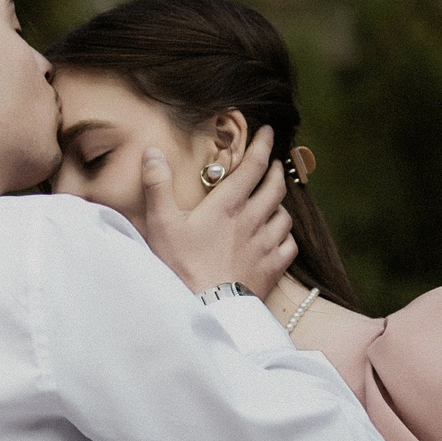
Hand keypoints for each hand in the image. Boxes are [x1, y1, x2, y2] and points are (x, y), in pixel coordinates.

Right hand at [139, 126, 295, 295]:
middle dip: (276, 171)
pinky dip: (285, 237)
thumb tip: (153, 152)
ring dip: (280, 205)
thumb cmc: (181, 266)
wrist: (208, 309)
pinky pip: (289, 246)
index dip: (262, 145)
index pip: (253, 166)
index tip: (267, 131)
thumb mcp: (161, 224)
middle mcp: (253, 220)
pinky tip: (278, 238)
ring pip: (285, 216)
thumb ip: (157, 186)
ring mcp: (266, 245)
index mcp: (227, 205)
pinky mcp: (272, 269)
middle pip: (275, 187)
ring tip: (274, 202)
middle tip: (273, 163)